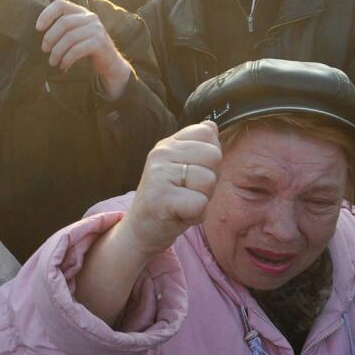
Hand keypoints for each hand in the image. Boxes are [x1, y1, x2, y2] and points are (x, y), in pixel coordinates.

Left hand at [36, 0, 132, 100]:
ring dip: (57, 52)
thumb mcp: (73, 35)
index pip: (60, 4)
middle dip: (50, 37)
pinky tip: (63, 66)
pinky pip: (77, 50)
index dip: (46, 14)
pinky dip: (67, 59)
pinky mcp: (99, 43)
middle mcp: (90, 17)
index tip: (37, 28)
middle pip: (63, 22)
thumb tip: (37, 29)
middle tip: (44, 50)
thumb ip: (61, 29)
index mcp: (81, 12)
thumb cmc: (85, 49)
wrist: (109, 63)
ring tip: (52, 62)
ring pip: (69, 38)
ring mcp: (96, 29)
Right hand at [111, 121, 222, 255]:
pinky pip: (200, 203)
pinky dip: (196, 215)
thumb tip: (212, 125)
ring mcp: (158, 175)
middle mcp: (160, 154)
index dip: (210, 158)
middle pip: (214, 156)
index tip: (192, 174)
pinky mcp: (160, 199)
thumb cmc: (168, 199)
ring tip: (183, 203)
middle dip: (209, 179)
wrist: (140, 229)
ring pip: (209, 180)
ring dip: (202, 199)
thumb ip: (198, 146)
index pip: (207, 133)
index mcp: (168, 144)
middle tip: (188, 192)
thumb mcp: (182, 167)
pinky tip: (180, 215)